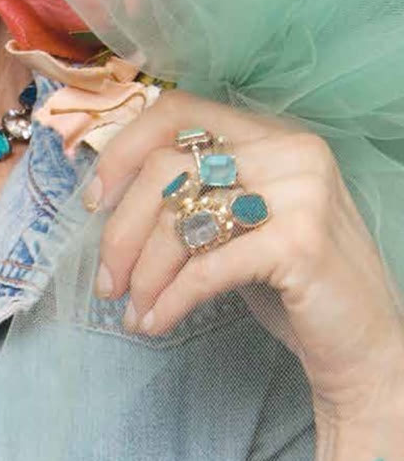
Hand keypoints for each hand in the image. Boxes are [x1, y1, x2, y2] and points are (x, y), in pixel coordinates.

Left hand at [93, 90, 403, 419]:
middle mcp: (290, 149)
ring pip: (182, 219)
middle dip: (122, 230)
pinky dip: (170, 299)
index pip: (178, 111)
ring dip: (142, 272)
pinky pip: (206, 267)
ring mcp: (301, 191)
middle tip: (106, 281)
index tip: (94, 200)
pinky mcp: (301, 242)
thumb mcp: (240, 221)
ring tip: (131, 309)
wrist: (365, 349)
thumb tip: (108, 196)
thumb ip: (195, 193)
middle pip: (168, 169)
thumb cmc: (291, 283)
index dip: (124, 150)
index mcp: (271, 133)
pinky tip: (155, 322)